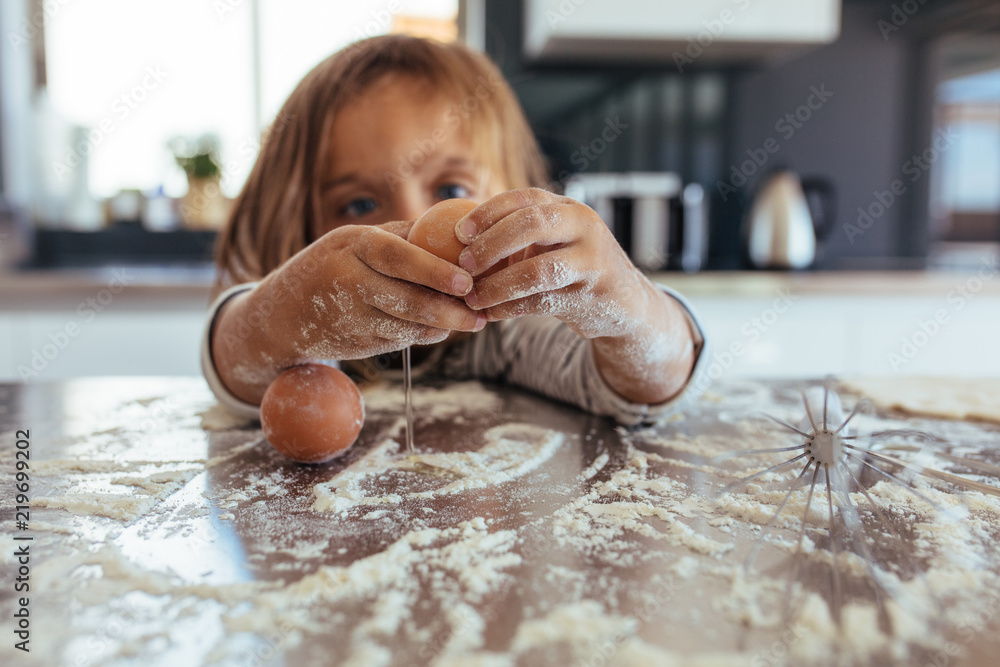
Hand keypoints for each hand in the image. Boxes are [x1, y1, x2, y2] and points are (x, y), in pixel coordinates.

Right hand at [213, 220, 483, 403]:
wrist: (280, 316)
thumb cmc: (331, 265)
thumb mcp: (354, 240)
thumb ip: (400, 235)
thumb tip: (456, 229)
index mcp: (351, 247)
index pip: (398, 257)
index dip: (434, 271)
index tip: (466, 282)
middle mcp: (349, 282)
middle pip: (409, 301)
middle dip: (451, 311)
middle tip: (481, 313)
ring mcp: (352, 319)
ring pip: (410, 327)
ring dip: (444, 326)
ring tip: (473, 320)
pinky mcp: (357, 347)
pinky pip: (401, 342)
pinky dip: (425, 335)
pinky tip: (441, 328)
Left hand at [453, 188, 641, 337]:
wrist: (625, 302)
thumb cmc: (573, 268)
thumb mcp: (553, 242)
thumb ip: (518, 234)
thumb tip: (455, 237)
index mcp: (567, 207)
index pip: (524, 199)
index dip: (488, 212)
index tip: (458, 232)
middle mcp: (583, 226)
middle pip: (531, 224)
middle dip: (491, 245)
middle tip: (463, 265)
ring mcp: (592, 260)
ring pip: (537, 270)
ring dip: (498, 286)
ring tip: (472, 298)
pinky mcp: (592, 294)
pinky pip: (542, 301)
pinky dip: (510, 308)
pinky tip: (490, 314)